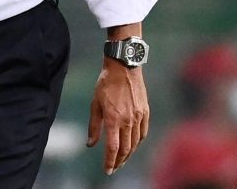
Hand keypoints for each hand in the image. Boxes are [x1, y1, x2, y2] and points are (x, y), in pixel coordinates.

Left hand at [86, 59, 149, 175]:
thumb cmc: (106, 83)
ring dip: (128, 154)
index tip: (107, 170)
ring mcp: (138, 117)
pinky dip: (138, 142)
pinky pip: (143, 133)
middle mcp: (127, 120)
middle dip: (119, 161)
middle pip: (125, 149)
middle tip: (114, 167)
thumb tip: (90, 144)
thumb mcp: (95, 103)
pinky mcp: (145, 112)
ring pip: (135, 143)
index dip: (110, 162)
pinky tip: (133, 144)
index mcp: (113, 119)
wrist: (124, 67)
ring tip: (122, 159)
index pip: (113, 148)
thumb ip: (94, 126)